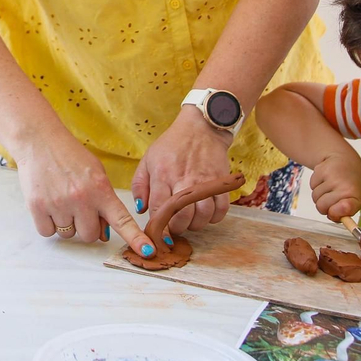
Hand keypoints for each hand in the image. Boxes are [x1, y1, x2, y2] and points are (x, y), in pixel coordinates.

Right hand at [16, 129, 153, 258]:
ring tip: (60, 198)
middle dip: (86, 225)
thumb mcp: (96, 173)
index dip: (135, 238)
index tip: (147, 251)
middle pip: (90, 236)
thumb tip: (103, 234)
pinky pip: (47, 231)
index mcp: (100, 189)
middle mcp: (81, 199)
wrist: (39, 140)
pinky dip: (48, 223)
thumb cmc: (70, 156)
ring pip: (68, 234)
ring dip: (66, 223)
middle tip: (78, 207)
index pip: (122, 220)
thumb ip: (104, 203)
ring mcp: (58, 204)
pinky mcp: (37, 207)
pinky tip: (48, 203)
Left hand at [132, 107, 234, 238]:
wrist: (201, 128)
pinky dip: (214, 217)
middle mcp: (183, 179)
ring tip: (190, 220)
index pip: (158, 209)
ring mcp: (204, 181)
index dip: (158, 225)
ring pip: (203, 215)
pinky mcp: (220, 181)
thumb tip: (141, 210)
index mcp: (162, 174)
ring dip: (196, 224)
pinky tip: (206, 213)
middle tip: (176, 226)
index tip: (159, 232)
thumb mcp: (148, 160)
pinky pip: (221, 209)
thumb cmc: (172, 144)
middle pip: (183, 217)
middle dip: (178, 228)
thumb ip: (140, 185)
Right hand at [309, 150, 360, 221]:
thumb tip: (332, 216)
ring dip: (319, 195)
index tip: (334, 211)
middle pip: (321, 207)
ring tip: (329, 187)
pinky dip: (316, 185)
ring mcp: (331, 176)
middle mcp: (344, 185)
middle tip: (331, 198)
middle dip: (323, 206)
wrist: (345, 159)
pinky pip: (312, 186)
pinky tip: (325, 179)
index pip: (342, 210)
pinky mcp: (321, 169)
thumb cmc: (350, 184)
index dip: (335, 213)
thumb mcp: (354, 200)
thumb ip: (343, 213)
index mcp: (355, 195)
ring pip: (315, 197)